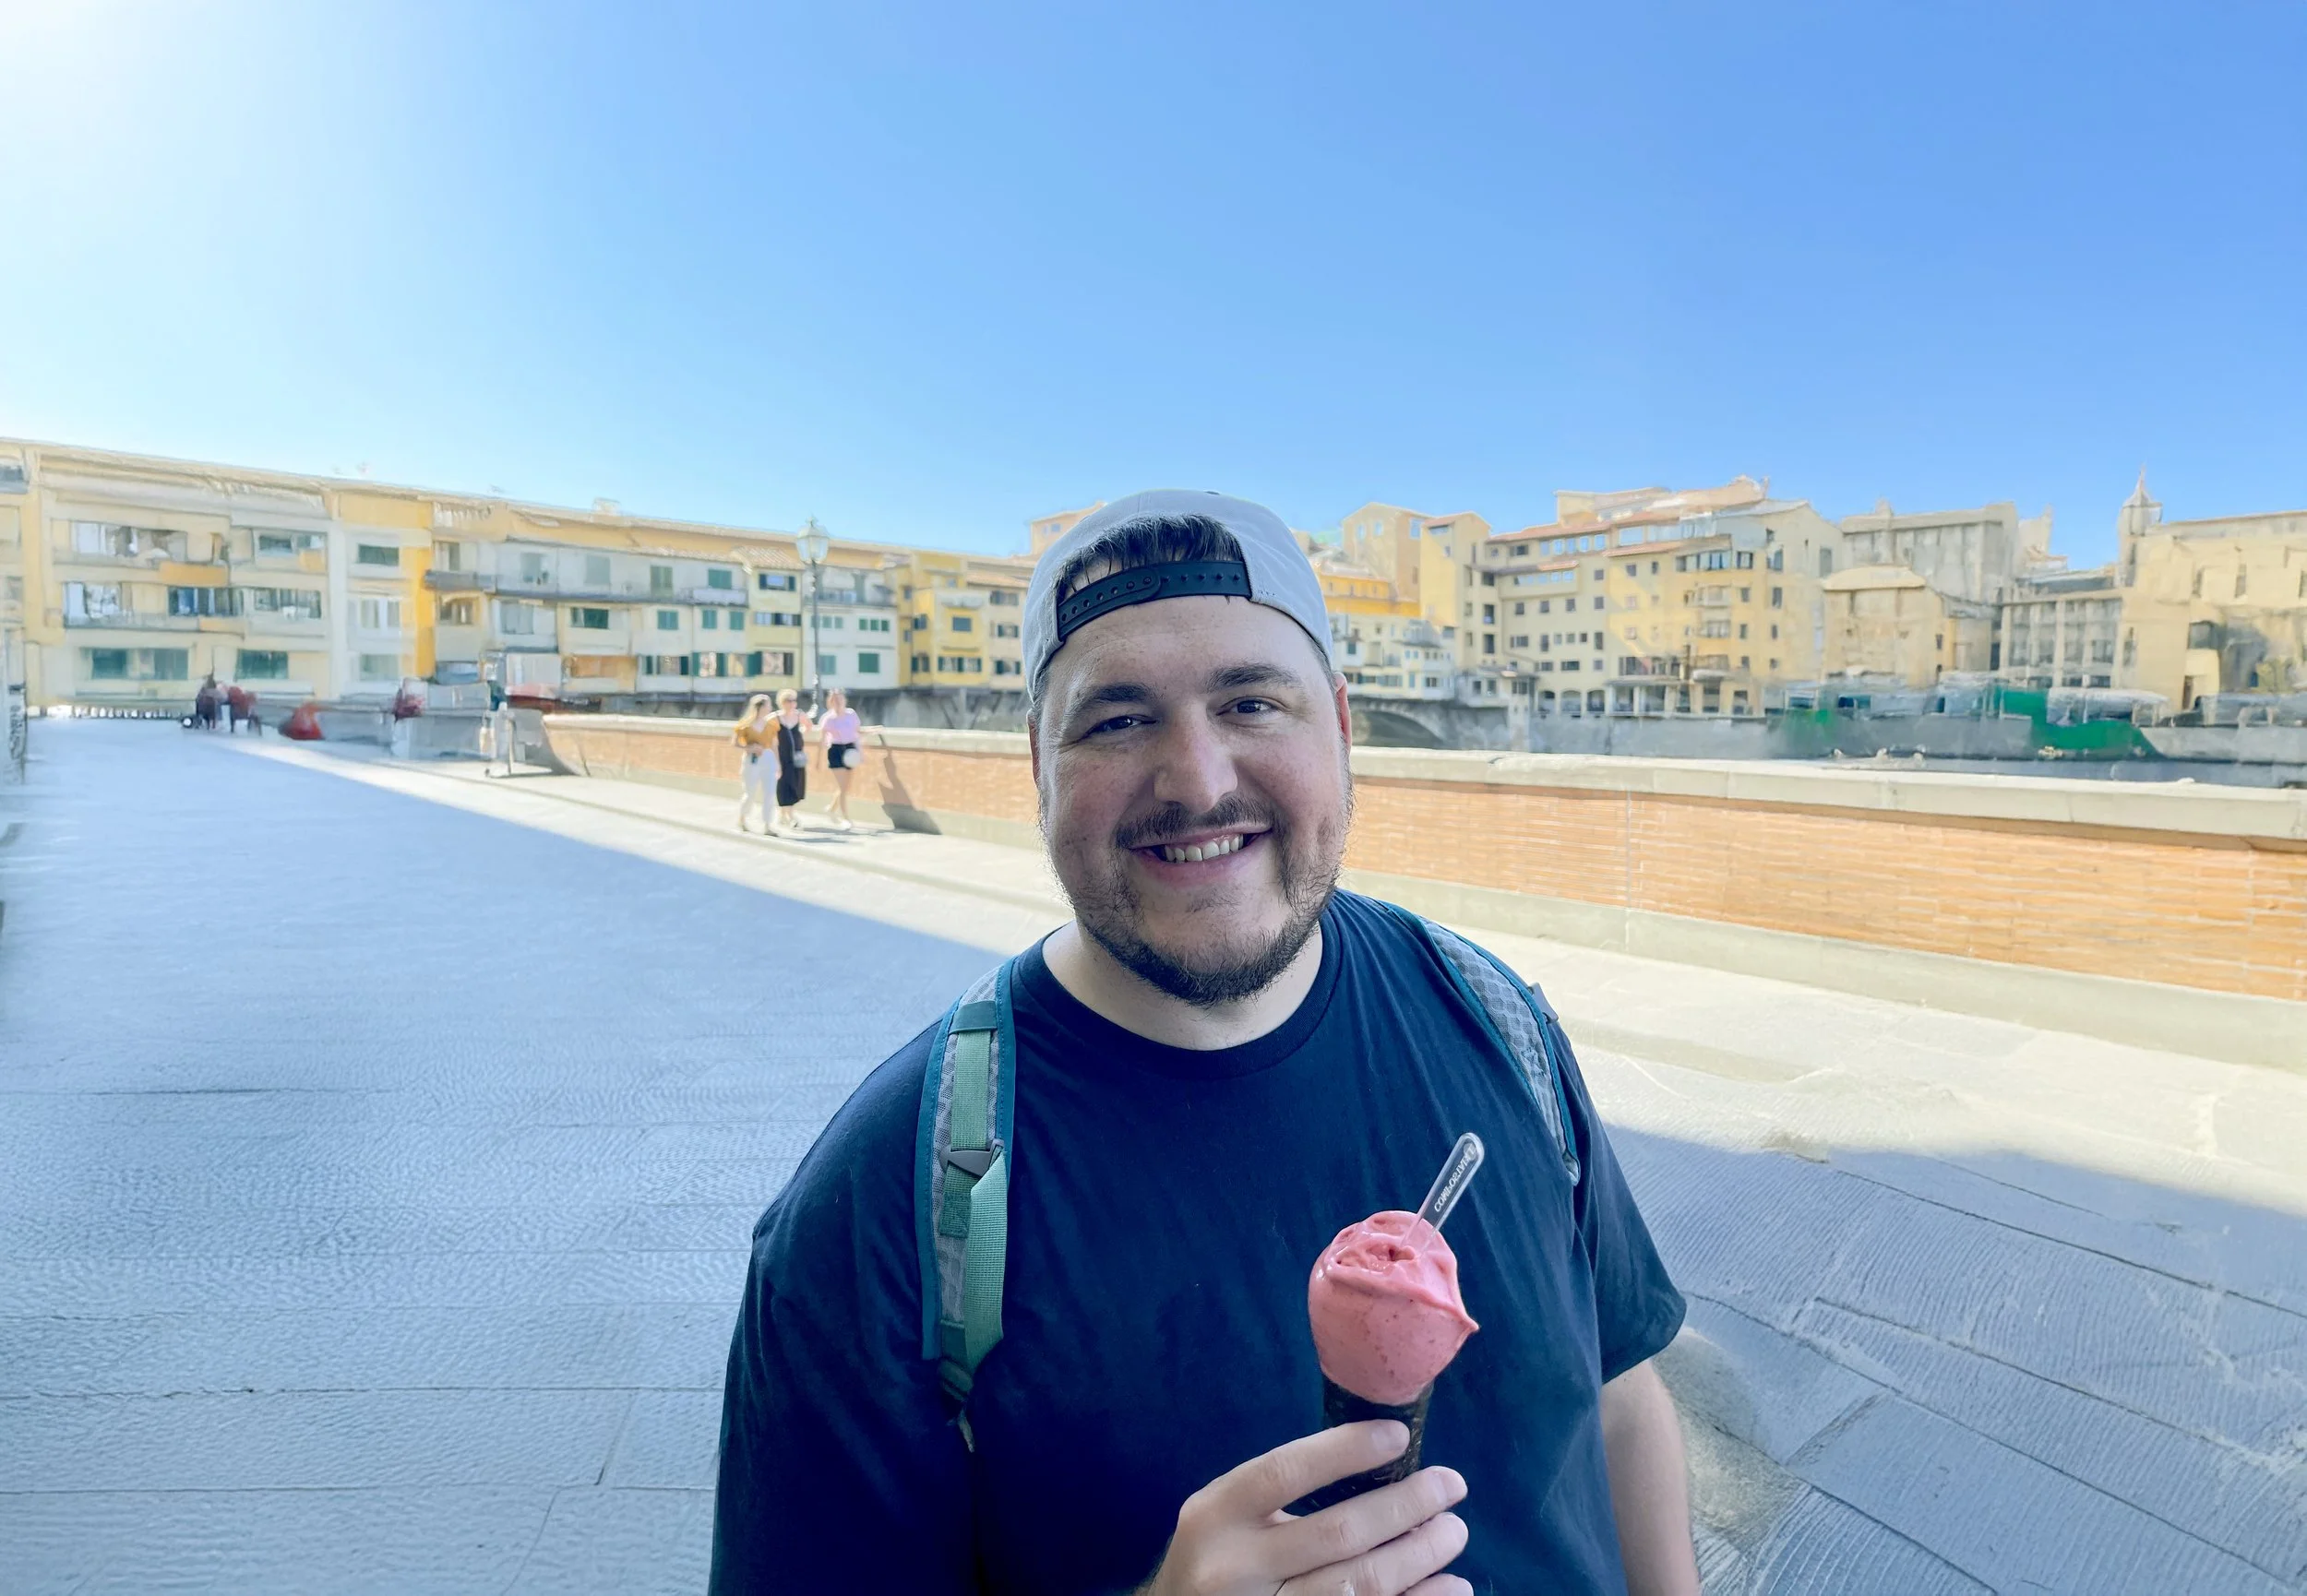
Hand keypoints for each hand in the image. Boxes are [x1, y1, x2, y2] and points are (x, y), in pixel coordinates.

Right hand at [1138, 1421, 1469, 1595]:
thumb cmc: (1218, 1560)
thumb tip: (1385, 1463)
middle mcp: (1233, 1571)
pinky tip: (1449, 1589)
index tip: (1399, 1436)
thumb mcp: (1226, 1516)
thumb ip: (1283, 1493)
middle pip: (1339, 1534)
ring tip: (1453, 1533)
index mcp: (1215, 1517)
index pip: (1285, 1472)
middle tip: (1451, 1485)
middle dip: (1407, 1506)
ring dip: (1421, 1558)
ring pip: (1362, 1588)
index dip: (1345, 1451)